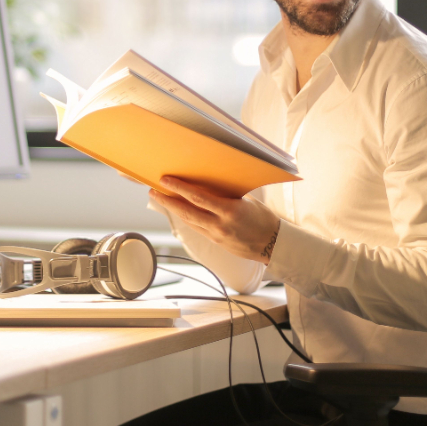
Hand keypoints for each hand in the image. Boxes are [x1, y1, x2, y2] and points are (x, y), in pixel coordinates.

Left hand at [151, 176, 281, 264]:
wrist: (273, 245)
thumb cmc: (263, 218)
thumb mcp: (247, 200)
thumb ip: (227, 193)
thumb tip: (209, 181)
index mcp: (230, 211)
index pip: (198, 197)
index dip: (179, 188)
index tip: (165, 180)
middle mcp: (220, 225)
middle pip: (186, 211)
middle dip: (167, 201)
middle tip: (153, 191)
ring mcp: (216, 235)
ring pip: (188, 221)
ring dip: (173, 210)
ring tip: (161, 198)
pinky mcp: (215, 242)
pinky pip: (196, 227)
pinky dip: (186, 217)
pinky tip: (178, 210)